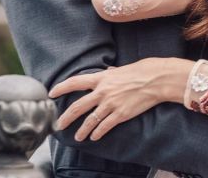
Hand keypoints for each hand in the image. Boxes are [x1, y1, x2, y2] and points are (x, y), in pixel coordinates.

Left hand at [49, 58, 190, 141]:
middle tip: (59, 124)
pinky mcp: (120, 114)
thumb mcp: (122, 69)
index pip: (75, 82)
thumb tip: (108, 71)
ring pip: (90, 120)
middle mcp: (103, 91)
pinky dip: (97, 133)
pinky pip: (104, 126)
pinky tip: (94, 137)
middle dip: (66, 117)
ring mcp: (111, 104)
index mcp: (102, 78)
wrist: (156, 79)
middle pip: (78, 106)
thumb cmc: (142, 71)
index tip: (51, 93)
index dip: (61, 87)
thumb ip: (112, 73)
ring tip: (77, 137)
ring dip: (82, 130)